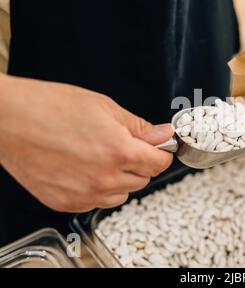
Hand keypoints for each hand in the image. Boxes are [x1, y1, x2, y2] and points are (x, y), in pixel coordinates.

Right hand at [0, 75, 173, 211]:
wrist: (9, 119)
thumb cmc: (50, 107)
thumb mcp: (104, 107)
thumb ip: (139, 127)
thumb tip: (163, 134)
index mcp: (119, 152)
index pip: (159, 164)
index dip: (161, 153)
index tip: (158, 148)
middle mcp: (105, 178)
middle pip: (143, 179)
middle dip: (140, 163)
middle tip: (124, 146)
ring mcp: (85, 194)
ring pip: (122, 194)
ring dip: (121, 178)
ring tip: (101, 157)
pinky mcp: (66, 203)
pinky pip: (97, 202)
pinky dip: (98, 189)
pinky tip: (85, 169)